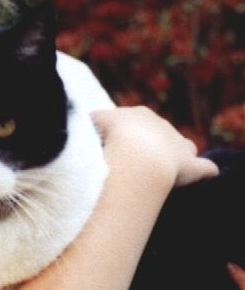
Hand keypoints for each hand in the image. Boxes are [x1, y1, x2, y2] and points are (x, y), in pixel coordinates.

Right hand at [92, 106, 218, 188]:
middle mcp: (161, 125)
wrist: (135, 154)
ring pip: (182, 146)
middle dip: (151, 145)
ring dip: (177, 156)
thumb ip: (91, 123)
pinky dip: (203, 170)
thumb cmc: (111, 138)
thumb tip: (85, 124)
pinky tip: (203, 175)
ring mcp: (178, 144)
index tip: (118, 149)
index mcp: (139, 114)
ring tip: (166, 171)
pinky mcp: (191, 166)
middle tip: (136, 164)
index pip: (135, 121)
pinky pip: (203, 167)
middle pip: (159, 133)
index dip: (127, 135)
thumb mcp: (94, 124)